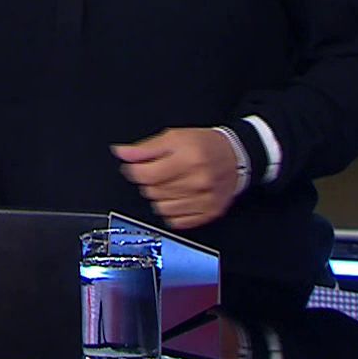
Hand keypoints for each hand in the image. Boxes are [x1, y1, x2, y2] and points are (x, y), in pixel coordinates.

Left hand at [111, 127, 238, 230]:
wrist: (236, 157)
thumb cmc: (205, 145)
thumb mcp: (174, 137)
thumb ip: (145, 148)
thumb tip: (121, 153)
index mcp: (188, 159)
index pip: (146, 175)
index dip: (134, 170)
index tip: (135, 167)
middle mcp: (198, 181)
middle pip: (152, 192)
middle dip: (148, 182)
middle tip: (159, 172)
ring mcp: (205, 200)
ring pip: (161, 208)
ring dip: (159, 197)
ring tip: (170, 184)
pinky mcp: (209, 213)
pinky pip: (176, 221)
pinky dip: (171, 211)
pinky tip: (178, 197)